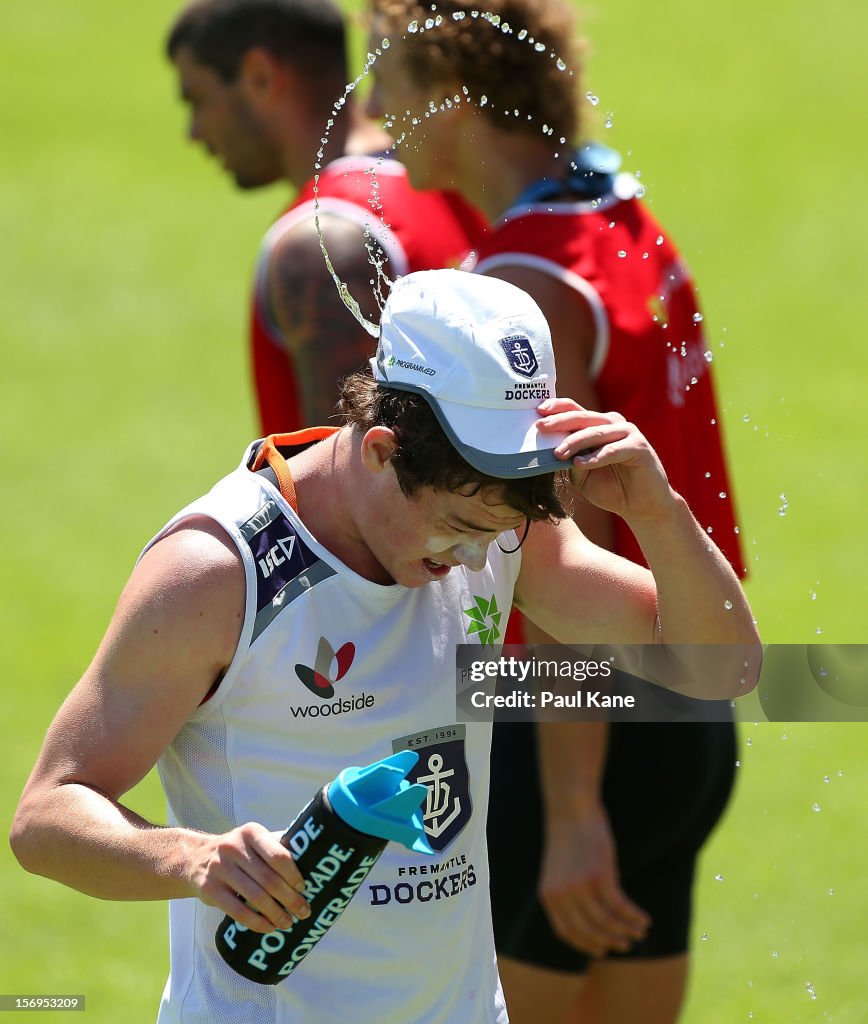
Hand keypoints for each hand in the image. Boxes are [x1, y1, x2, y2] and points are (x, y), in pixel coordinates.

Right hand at [187, 823, 310, 931]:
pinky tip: (268, 927)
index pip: (278, 855)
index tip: (304, 888)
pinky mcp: (209, 889)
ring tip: (288, 923)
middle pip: (269, 879)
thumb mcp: (254, 840)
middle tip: (304, 911)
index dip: (293, 875)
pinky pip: (236, 911)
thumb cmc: (238, 852)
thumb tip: (312, 858)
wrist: (196, 858)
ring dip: (275, 913)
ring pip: (254, 896)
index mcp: (251, 833)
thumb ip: (277, 846)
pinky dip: (256, 922)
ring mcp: (219, 868)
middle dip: (290, 899)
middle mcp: (234, 847)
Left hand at [536, 399, 673, 522]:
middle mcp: (613, 424)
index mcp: (598, 426)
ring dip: (575, 442)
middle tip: (541, 427)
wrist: (642, 506)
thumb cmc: (611, 488)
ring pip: (596, 432)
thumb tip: (548, 450)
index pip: (575, 410)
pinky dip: (596, 457)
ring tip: (558, 454)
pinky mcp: (639, 447)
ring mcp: (628, 433)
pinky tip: (581, 463)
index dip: (557, 408)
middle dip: (560, 422)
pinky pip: (612, 450)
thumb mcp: (582, 474)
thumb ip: (569, 459)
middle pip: (583, 417)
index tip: (537, 411)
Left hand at [538, 806, 649, 956]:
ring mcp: (580, 887)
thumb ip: (566, 892)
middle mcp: (562, 895)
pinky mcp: (600, 876)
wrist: (571, 806)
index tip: (601, 950)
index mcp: (549, 895)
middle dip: (610, 942)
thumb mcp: (559, 868)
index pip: (566, 932)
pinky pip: (620, 906)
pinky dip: (634, 915)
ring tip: (639, 932)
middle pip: (589, 931)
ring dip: (626, 930)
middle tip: (625, 945)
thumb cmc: (568, 834)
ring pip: (607, 922)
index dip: (585, 944)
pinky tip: (644, 918)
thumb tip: (586, 917)